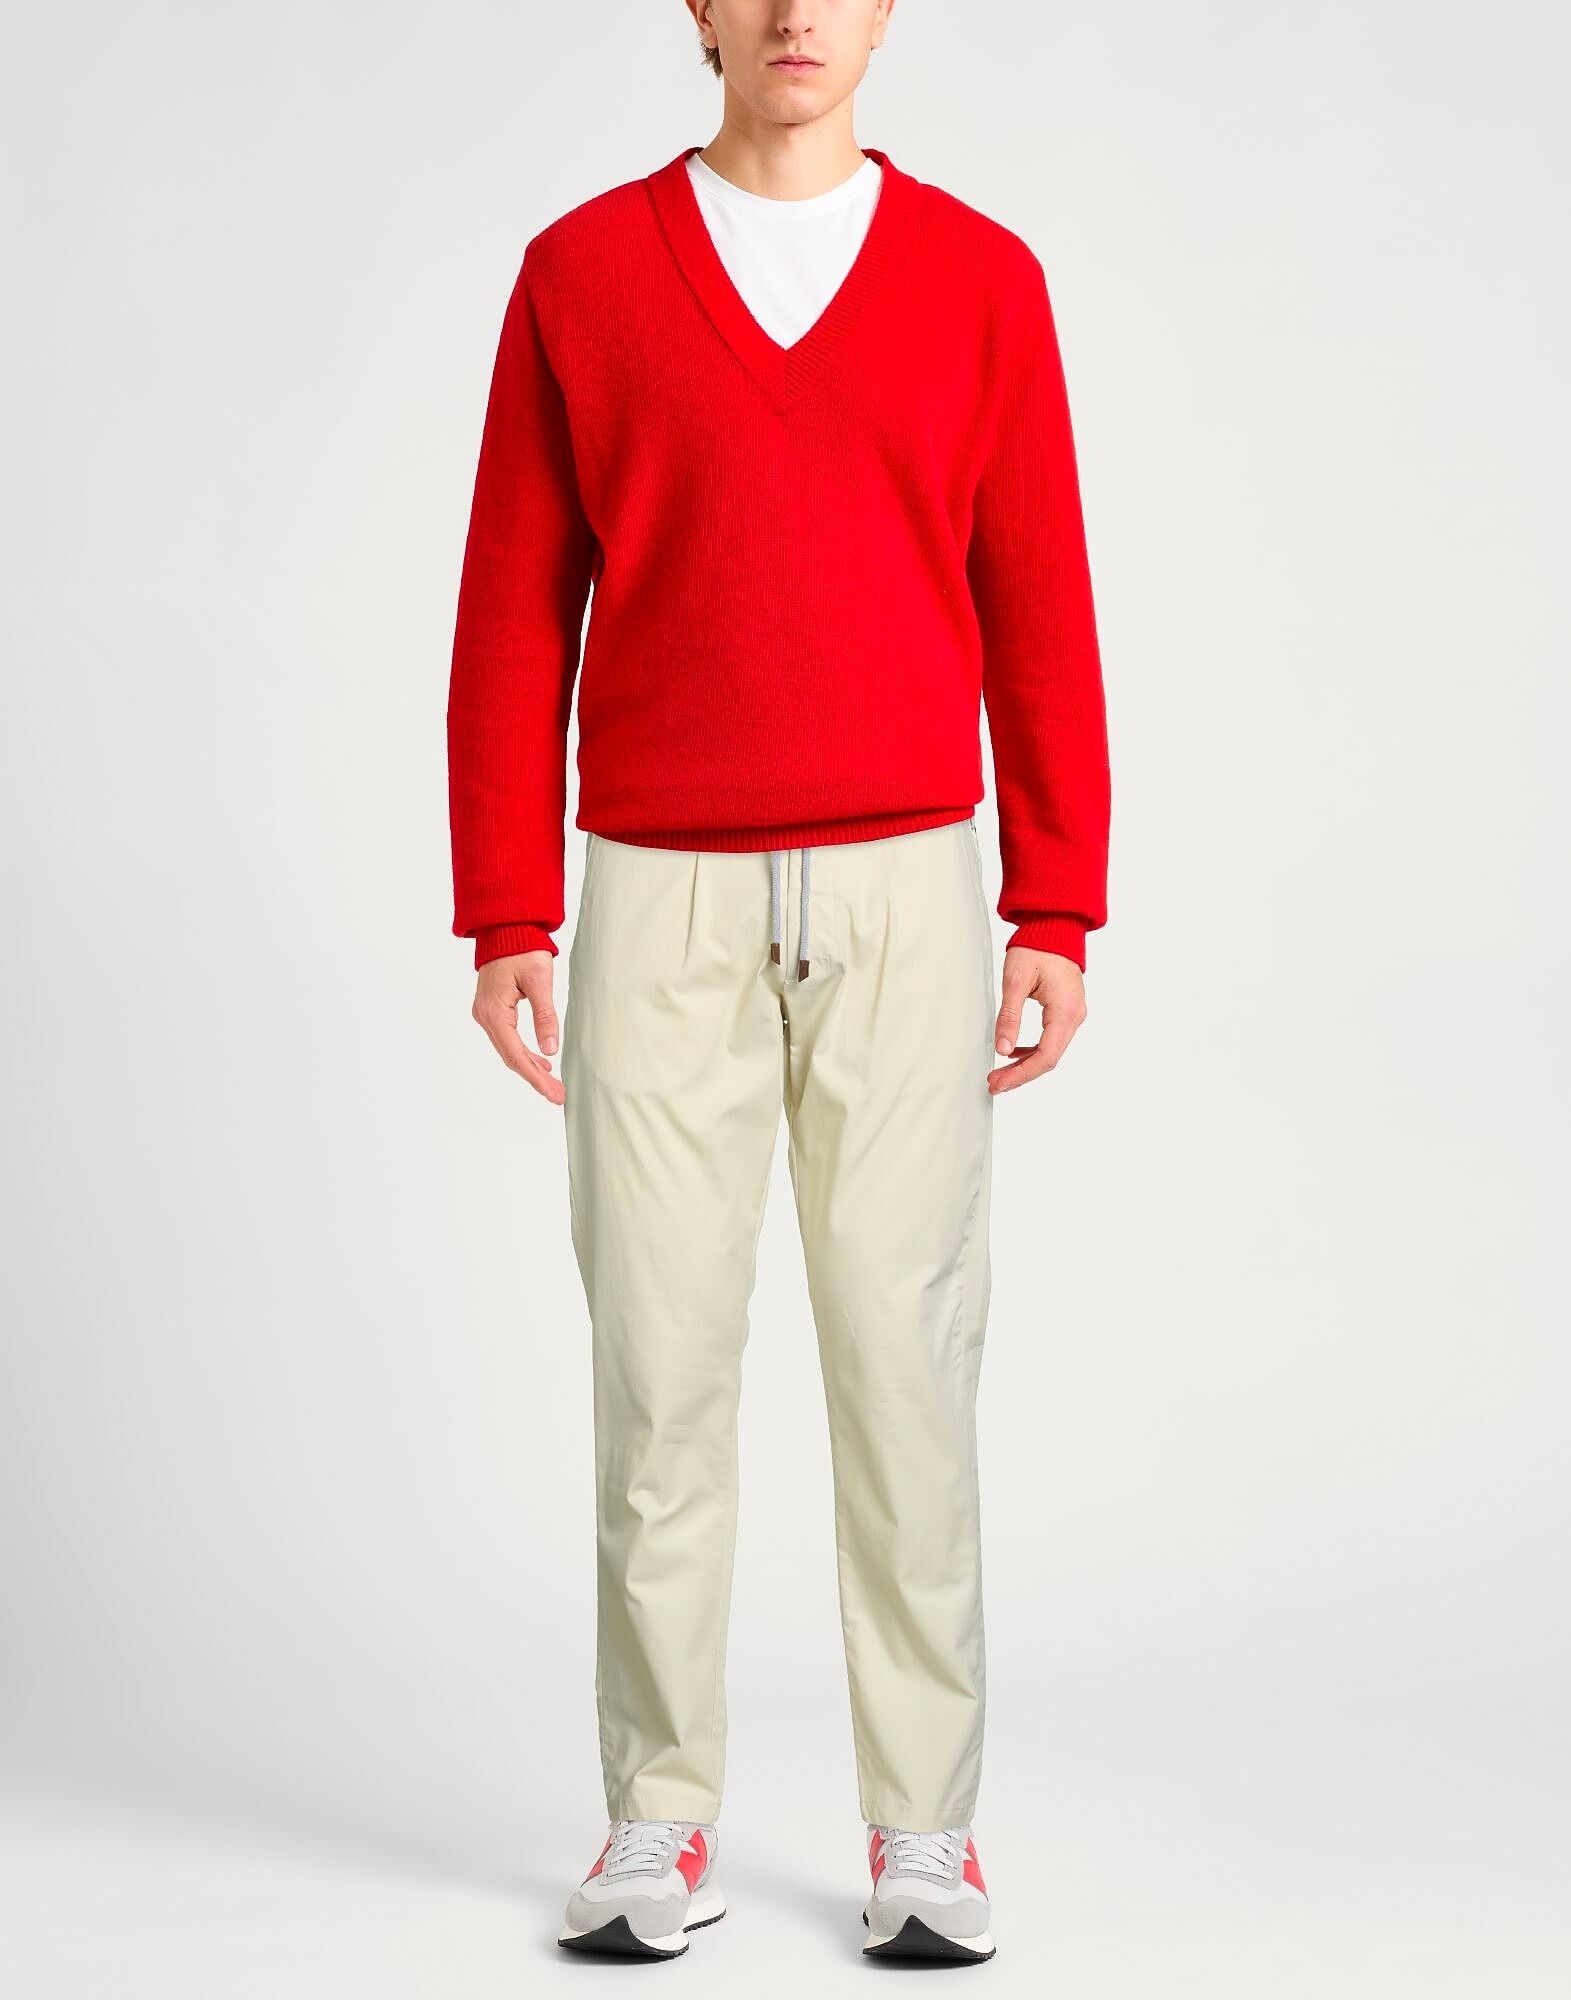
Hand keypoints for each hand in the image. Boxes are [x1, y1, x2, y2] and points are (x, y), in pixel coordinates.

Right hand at [471, 952, 563, 1104]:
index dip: (536, 1078)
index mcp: (495, 1012)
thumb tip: (550, 1050)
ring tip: (553, 1083)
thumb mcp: (539, 981)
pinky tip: (541, 1060)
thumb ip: (545, 1016)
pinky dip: (524, 1052)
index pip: (516, 1055)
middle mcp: (485, 1016)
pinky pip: (507, 1038)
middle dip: (535, 1078)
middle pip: (511, 1057)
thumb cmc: (522, 948)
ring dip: (530, 1067)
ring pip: (509, 1050)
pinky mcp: (492, 1009)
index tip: (555, 1094)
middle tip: (558, 1096)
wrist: (506, 927)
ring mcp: (486, 1013)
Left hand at [988, 948, 1087, 1094]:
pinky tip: (1013, 1052)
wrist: (1054, 926)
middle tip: (994, 1083)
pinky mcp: (1067, 1010)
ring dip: (1025, 1065)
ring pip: (1050, 1051)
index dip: (1021, 1074)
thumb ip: (1009, 1017)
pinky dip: (1032, 1050)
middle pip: (1049, 1059)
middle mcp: (1075, 1016)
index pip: (1045, 1057)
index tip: (998, 1082)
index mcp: (1065, 1011)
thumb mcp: (1016, 981)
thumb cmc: (1037, 947)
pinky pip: (1051, 1039)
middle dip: (1020, 1074)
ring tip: (1000, 1073)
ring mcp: (1073, 1014)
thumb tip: (1002, 1049)